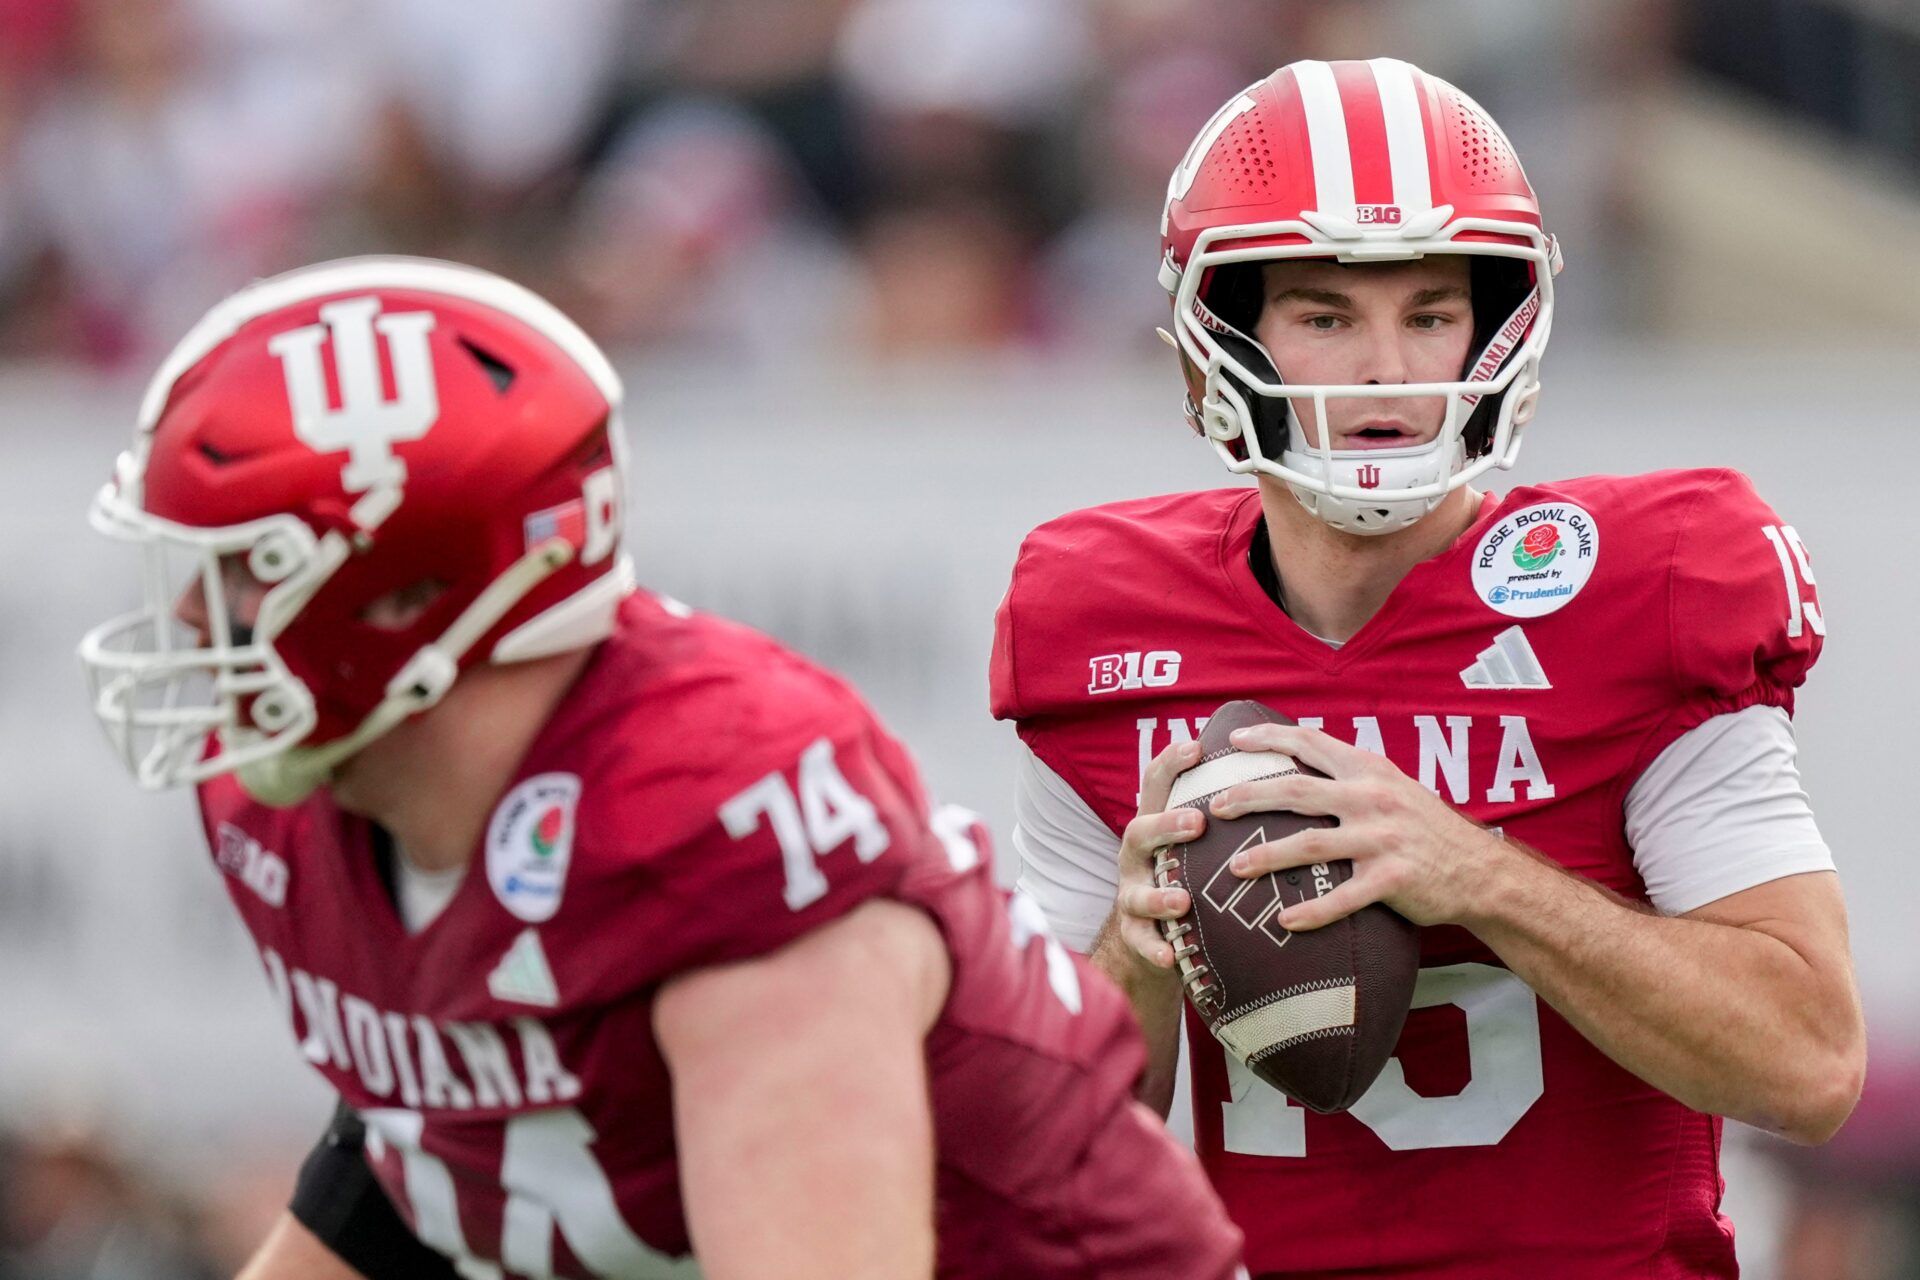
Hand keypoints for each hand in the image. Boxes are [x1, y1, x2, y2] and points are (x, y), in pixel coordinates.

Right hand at [1107, 738, 1208, 971]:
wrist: (1155, 937)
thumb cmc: (1191, 876)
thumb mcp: (1201, 843)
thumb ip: (1226, 818)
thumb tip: (1287, 779)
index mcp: (1156, 827)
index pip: (1157, 785)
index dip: (1171, 764)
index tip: (1196, 747)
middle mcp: (1137, 857)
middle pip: (1138, 831)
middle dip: (1165, 826)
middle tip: (1197, 823)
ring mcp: (1132, 894)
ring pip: (1134, 892)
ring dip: (1157, 896)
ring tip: (1181, 901)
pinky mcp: (1135, 934)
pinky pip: (1139, 942)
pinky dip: (1153, 948)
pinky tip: (1169, 956)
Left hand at [1210, 722, 1506, 930]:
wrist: (1479, 870)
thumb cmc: (1426, 828)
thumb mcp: (1392, 787)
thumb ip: (1350, 777)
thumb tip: (1300, 767)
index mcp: (1369, 771)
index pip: (1311, 743)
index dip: (1269, 738)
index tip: (1234, 742)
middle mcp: (1372, 799)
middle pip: (1297, 791)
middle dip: (1250, 796)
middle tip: (1215, 806)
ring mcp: (1382, 839)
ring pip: (1310, 844)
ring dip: (1267, 856)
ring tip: (1233, 867)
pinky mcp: (1393, 878)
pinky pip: (1344, 898)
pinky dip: (1313, 911)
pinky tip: (1285, 921)